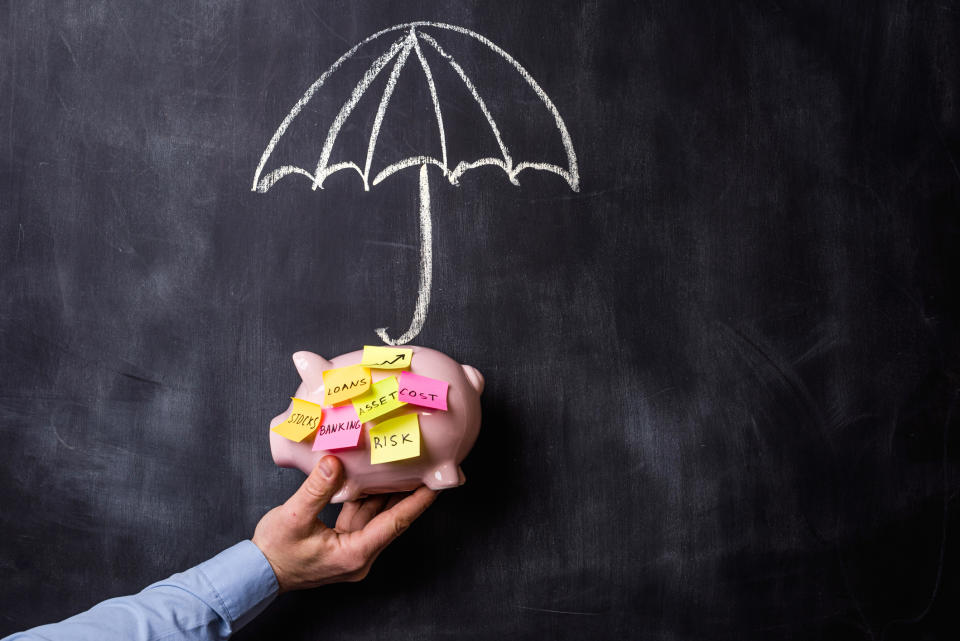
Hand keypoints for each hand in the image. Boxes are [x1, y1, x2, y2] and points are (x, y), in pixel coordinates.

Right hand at [252, 455, 436, 591]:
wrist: (257, 572)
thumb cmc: (274, 551)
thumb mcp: (294, 516)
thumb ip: (317, 489)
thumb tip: (333, 463)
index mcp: (354, 554)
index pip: (395, 524)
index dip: (417, 503)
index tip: (435, 486)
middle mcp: (359, 556)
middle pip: (391, 520)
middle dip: (408, 495)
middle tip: (426, 469)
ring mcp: (352, 551)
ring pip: (376, 518)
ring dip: (386, 494)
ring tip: (403, 467)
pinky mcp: (343, 544)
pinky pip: (361, 518)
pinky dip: (366, 499)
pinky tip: (371, 478)